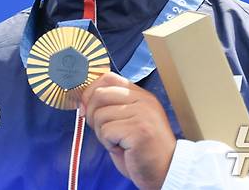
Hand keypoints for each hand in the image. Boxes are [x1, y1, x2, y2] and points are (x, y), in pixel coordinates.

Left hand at [81, 72, 176, 189]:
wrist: (166, 171)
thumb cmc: (143, 149)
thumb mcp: (128, 121)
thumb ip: (111, 107)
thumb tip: (83, 102)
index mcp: (141, 95)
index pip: (108, 78)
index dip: (91, 91)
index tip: (87, 108)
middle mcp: (143, 100)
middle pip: (100, 94)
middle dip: (92, 115)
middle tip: (104, 132)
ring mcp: (142, 113)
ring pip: (100, 115)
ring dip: (102, 134)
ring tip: (118, 142)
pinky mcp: (138, 130)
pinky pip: (106, 131)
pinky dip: (108, 144)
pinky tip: (122, 148)